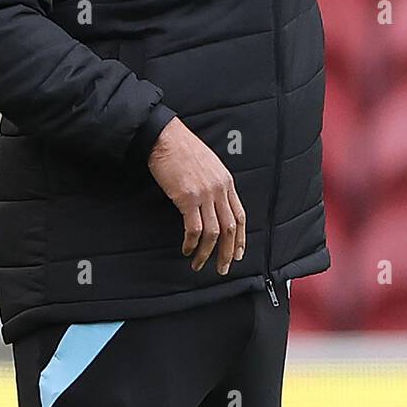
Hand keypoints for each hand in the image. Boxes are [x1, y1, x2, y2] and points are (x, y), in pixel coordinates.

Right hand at [147, 118, 246, 275]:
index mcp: (226, 182)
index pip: (240, 216)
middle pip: (230, 228)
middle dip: (227, 252)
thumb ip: (215, 185)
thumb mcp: (209, 165)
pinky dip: (191, 243)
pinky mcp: (187, 198)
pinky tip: (187, 249)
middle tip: (222, 268)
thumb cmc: (183, 149)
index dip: (241, 238)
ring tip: (199, 264)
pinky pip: (194, 229)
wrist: (166, 138)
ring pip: (214, 233)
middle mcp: (220, 189)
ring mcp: (205, 194)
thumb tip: (214, 205)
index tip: (237, 254)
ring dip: (207, 253)